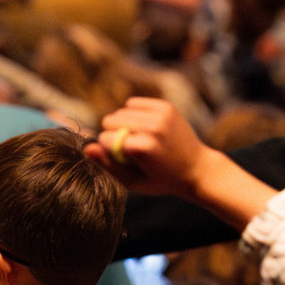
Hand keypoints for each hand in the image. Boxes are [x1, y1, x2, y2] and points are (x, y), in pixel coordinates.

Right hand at [85, 97, 215, 198]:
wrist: (197, 169)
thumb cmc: (161, 180)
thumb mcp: (133, 182)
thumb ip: (108, 165)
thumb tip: (87, 148)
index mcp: (143, 148)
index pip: (106, 139)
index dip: (110, 150)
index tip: (124, 159)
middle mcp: (152, 128)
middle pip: (110, 120)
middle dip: (115, 134)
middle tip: (132, 149)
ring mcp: (161, 115)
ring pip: (120, 110)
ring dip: (124, 124)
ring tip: (139, 138)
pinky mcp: (165, 106)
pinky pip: (133, 103)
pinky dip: (134, 113)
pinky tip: (144, 127)